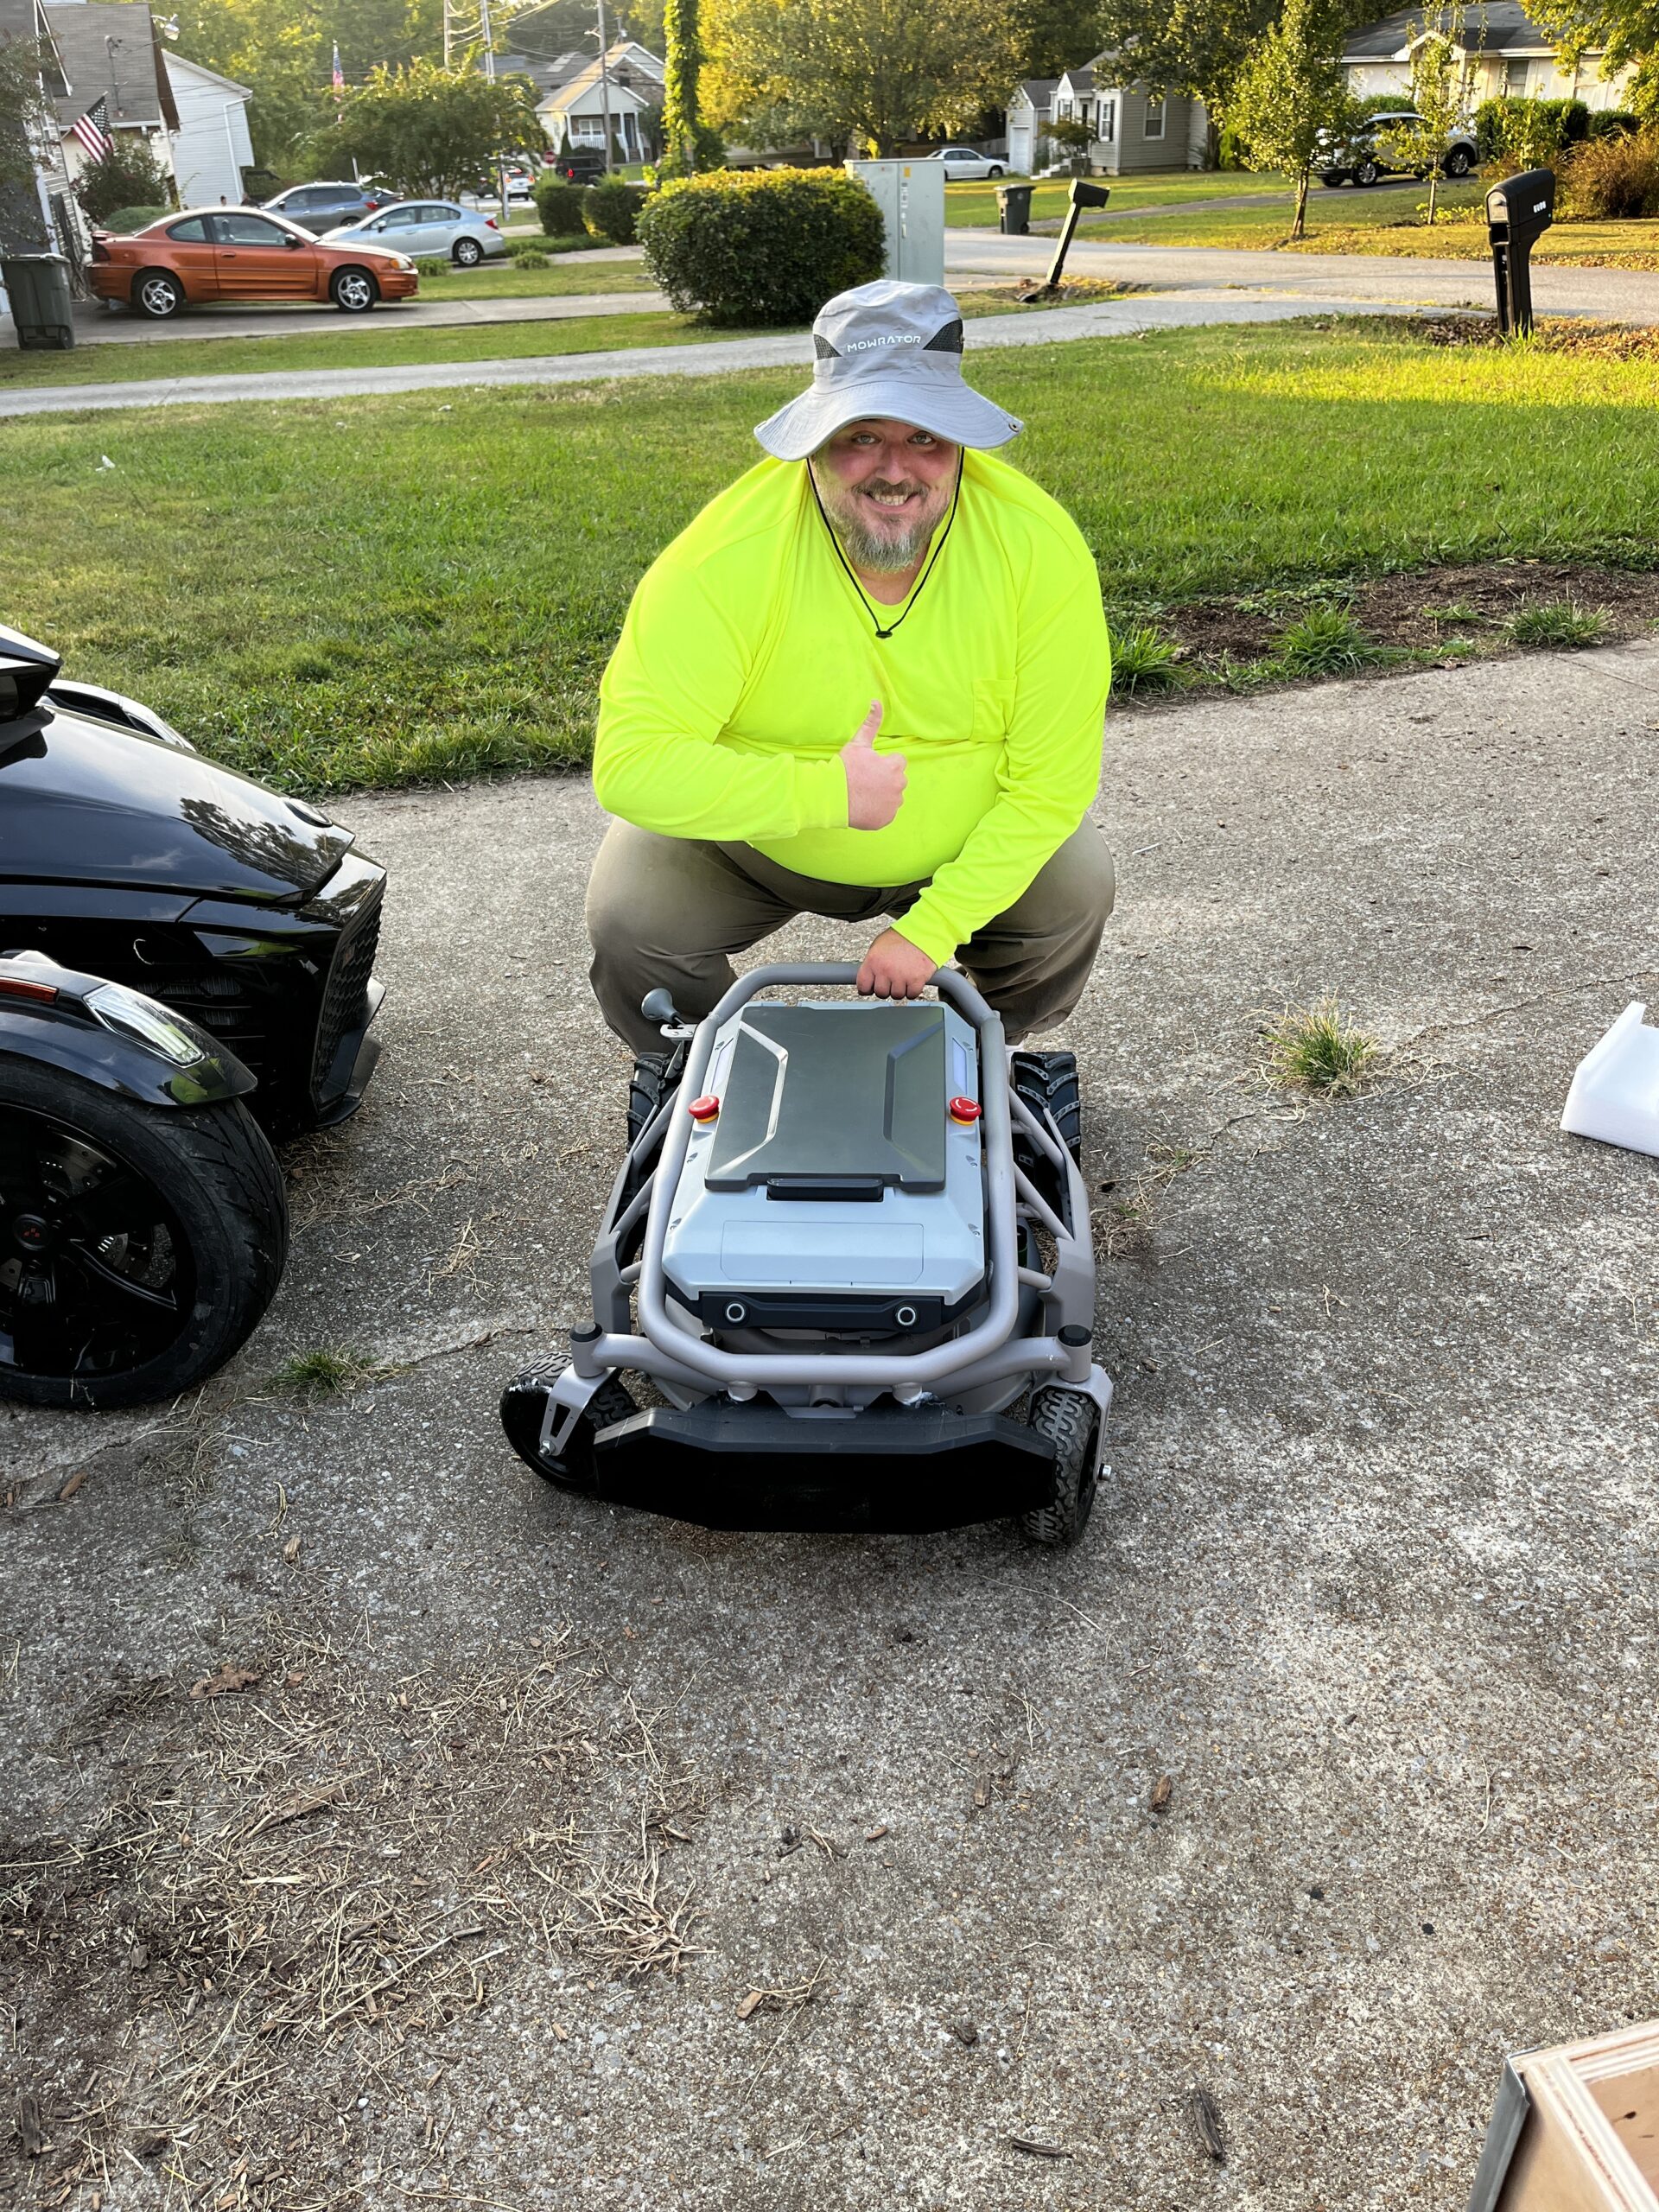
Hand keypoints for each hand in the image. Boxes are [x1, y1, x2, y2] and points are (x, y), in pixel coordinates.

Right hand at [840, 700, 905, 829]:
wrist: (831, 796)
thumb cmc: (845, 769)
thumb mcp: (858, 744)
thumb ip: (871, 723)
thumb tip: (876, 701)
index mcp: (895, 766)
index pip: (898, 762)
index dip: (884, 764)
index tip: (870, 768)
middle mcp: (899, 786)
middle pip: (897, 780)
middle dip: (885, 780)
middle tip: (866, 781)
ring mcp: (893, 804)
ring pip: (893, 797)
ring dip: (883, 795)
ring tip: (864, 794)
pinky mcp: (886, 819)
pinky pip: (886, 813)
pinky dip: (878, 811)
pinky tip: (864, 806)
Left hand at [857, 928, 936, 1002]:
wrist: (924, 932)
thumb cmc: (902, 936)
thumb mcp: (879, 945)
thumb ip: (872, 962)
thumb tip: (868, 976)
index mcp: (873, 961)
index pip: (863, 986)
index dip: (868, 988)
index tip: (871, 987)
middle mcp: (885, 970)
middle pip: (881, 993)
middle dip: (886, 988)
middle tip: (891, 980)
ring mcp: (901, 976)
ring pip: (896, 995)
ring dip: (900, 989)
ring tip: (903, 978)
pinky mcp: (916, 980)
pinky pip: (911, 994)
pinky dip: (912, 990)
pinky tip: (912, 981)